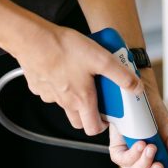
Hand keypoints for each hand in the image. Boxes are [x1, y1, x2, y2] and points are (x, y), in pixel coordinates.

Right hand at [5, 12, 140, 134]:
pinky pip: (51, 91)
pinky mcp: (38, 85)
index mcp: (81, 100)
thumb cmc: (64, 48)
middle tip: (97, 96)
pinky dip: (58, 85)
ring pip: (64, 104)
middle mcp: (64, 102)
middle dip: (89, 113)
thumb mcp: (101, 59)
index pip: (93, 128)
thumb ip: (121, 75)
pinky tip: (63, 66)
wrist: (33, 39)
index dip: (103, 125)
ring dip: (74, 97)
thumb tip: (135, 87)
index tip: (109, 115)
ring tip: (81, 75)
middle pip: (78, 120)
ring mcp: (49, 95)